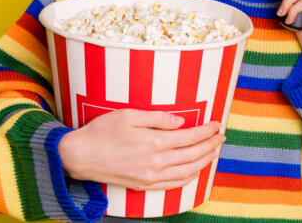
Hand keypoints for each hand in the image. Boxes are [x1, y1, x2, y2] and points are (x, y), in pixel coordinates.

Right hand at [57, 108, 224, 190]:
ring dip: (204, 161)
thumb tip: (181, 122)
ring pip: (187, 171)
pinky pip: (173, 185)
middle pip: (193, 154)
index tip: (217, 124)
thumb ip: (159, 118)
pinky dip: (188, 178)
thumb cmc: (103, 131)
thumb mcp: (130, 115)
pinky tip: (195, 171)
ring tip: (213, 151)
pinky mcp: (143, 185)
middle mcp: (156, 162)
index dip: (207, 130)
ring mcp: (150, 176)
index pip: (191, 136)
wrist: (79, 156)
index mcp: (155, 141)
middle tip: (222, 136)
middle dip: (211, 144)